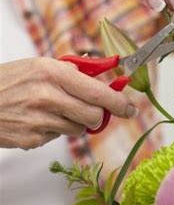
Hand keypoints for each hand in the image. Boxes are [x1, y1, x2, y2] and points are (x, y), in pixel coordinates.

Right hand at [0, 58, 137, 149]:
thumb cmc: (9, 80)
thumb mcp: (41, 65)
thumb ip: (75, 70)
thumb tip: (105, 71)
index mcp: (54, 73)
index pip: (98, 92)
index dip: (119, 103)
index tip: (130, 109)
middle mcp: (48, 97)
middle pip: (94, 116)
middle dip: (97, 115)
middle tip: (92, 110)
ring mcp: (39, 121)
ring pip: (79, 128)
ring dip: (75, 121)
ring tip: (54, 110)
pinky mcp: (31, 139)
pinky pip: (58, 137)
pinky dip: (55, 130)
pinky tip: (38, 119)